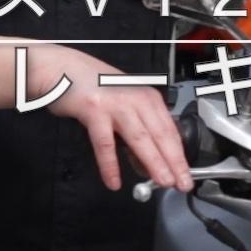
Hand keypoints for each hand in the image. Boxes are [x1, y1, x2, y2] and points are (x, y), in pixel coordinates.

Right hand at [37, 46, 191, 192]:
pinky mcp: (94, 110)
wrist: (63, 67)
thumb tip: (151, 160)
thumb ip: (139, 126)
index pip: (170, 131)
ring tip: (162, 181)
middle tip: (182, 183)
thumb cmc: (94, 86)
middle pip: (161, 135)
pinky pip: (105, 143)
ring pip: (140, 138)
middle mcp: (135, 98)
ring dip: (153, 162)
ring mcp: (116, 104)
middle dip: (174, 162)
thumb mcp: (125, 101)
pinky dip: (110, 165)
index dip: (180, 156)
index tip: (186, 174)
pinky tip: (113, 180)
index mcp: (147, 97)